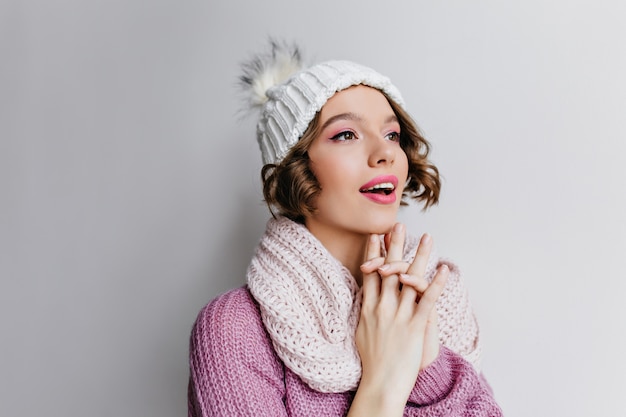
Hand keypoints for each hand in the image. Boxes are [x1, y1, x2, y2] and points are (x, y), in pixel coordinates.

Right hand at [363, 230, 447, 369]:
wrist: (379, 384)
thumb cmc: (371, 363)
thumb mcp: (361, 333)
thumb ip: (366, 313)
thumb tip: (368, 301)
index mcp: (368, 308)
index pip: (371, 273)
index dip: (374, 252)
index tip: (376, 236)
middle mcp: (382, 307)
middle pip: (389, 269)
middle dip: (395, 245)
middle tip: (398, 225)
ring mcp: (398, 316)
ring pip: (410, 279)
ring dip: (420, 256)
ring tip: (427, 238)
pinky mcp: (414, 326)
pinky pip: (427, 300)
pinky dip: (436, 283)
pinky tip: (444, 269)